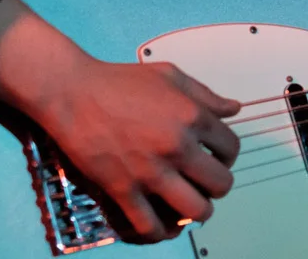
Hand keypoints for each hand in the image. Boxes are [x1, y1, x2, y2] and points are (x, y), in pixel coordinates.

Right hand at [32, 57, 243, 242]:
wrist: (74, 93)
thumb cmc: (120, 81)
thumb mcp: (170, 75)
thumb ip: (206, 94)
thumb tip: (234, 109)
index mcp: (193, 116)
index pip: (231, 148)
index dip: (228, 154)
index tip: (216, 156)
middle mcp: (177, 147)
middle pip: (221, 184)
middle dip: (218, 185)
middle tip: (206, 181)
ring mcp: (151, 171)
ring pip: (196, 210)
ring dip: (198, 211)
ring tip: (190, 203)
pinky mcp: (124, 189)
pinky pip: (150, 226)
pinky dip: (160, 231)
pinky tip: (161, 223)